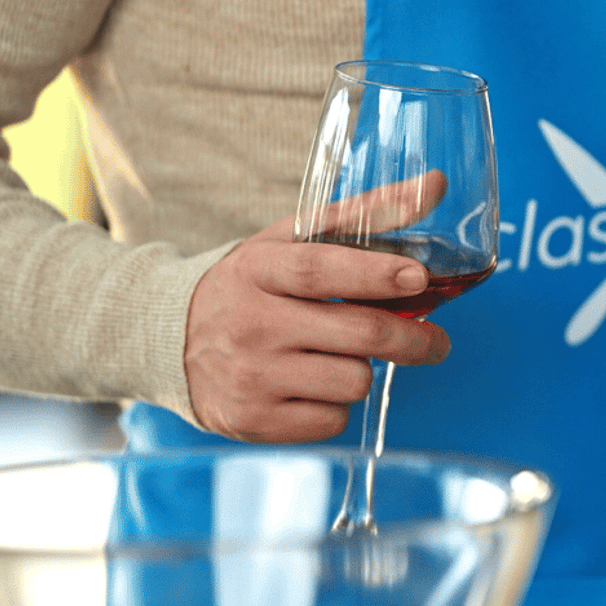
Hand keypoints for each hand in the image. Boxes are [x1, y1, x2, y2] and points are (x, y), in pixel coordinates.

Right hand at [184, 214, 450, 442]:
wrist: (169, 340)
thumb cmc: (254, 285)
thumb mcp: (294, 240)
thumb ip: (367, 213)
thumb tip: (436, 184)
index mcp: (258, 269)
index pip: (319, 269)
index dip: (375, 273)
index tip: (419, 277)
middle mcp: (250, 324)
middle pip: (357, 334)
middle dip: (413, 340)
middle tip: (436, 342)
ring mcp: (249, 376)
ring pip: (353, 381)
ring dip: (362, 370)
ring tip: (339, 357)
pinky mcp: (251, 420)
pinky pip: (333, 420)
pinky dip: (336, 405)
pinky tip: (312, 386)